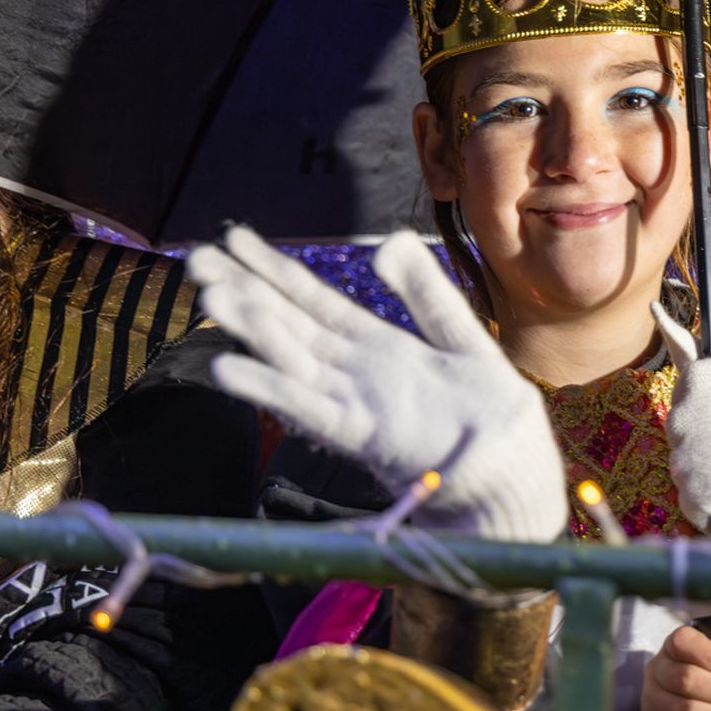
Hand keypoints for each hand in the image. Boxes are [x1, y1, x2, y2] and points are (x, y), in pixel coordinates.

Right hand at [187, 226, 566, 541]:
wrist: (513, 471)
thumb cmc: (488, 411)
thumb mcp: (461, 335)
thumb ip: (426, 292)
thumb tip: (388, 241)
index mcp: (377, 345)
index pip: (315, 300)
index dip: (276, 270)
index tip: (234, 239)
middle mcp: (355, 372)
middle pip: (291, 324)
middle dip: (245, 292)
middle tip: (197, 260)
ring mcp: (355, 404)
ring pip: (294, 360)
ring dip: (253, 330)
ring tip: (212, 296)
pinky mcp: (365, 437)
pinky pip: (311, 409)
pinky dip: (273, 389)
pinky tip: (231, 368)